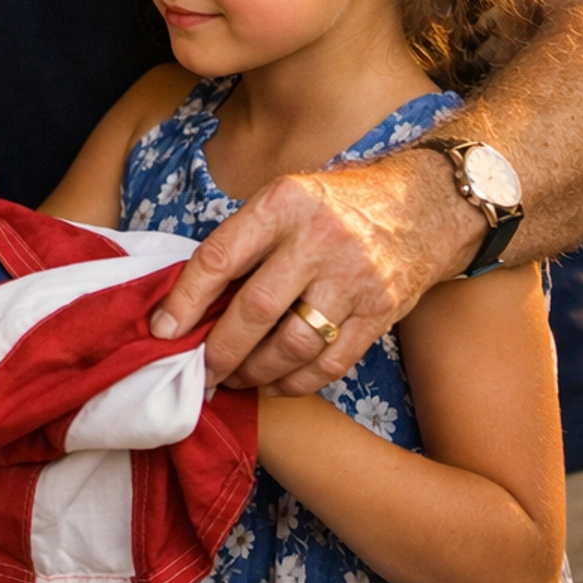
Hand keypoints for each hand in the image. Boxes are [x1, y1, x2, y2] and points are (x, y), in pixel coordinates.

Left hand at [149, 151, 482, 391]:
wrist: (420, 208)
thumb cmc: (333, 207)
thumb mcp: (284, 199)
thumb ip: (243, 242)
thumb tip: (188, 300)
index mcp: (283, 204)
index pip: (220, 257)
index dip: (185, 300)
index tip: (163, 330)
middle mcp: (319, 239)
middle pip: (256, 310)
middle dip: (220, 350)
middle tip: (201, 370)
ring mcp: (354, 278)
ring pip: (293, 344)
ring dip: (256, 372)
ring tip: (236, 378)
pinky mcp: (381, 312)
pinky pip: (331, 363)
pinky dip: (297, 383)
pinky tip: (276, 383)